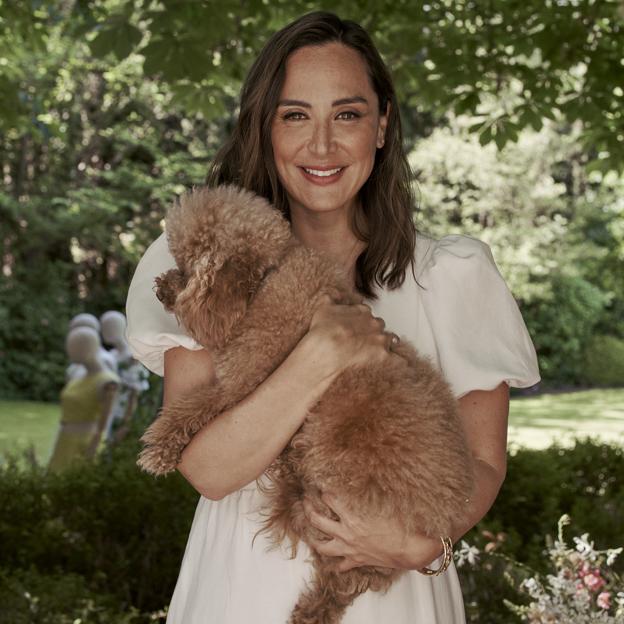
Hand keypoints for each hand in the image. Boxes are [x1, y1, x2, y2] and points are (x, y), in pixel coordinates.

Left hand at [303, 492, 443, 571]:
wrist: (411, 549)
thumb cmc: (401, 525)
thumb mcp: (385, 502)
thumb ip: (371, 492)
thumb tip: (366, 478)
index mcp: (352, 517)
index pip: (330, 499)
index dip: (324, 490)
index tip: (321, 483)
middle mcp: (347, 534)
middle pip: (318, 521)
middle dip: (308, 509)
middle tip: (305, 501)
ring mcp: (350, 549)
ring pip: (324, 547)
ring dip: (315, 539)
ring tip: (310, 533)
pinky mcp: (358, 561)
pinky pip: (342, 565)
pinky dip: (336, 563)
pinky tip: (333, 561)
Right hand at [304, 296, 399, 383]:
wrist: (326, 348)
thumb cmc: (323, 329)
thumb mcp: (324, 307)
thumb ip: (332, 298)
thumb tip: (335, 293)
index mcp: (363, 311)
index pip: (368, 313)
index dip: (362, 321)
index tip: (357, 327)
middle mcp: (374, 322)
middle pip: (379, 326)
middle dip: (373, 332)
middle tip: (363, 340)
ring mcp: (379, 338)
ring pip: (390, 339)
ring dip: (385, 344)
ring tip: (378, 352)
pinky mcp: (382, 354)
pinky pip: (397, 358)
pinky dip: (397, 361)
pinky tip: (397, 364)